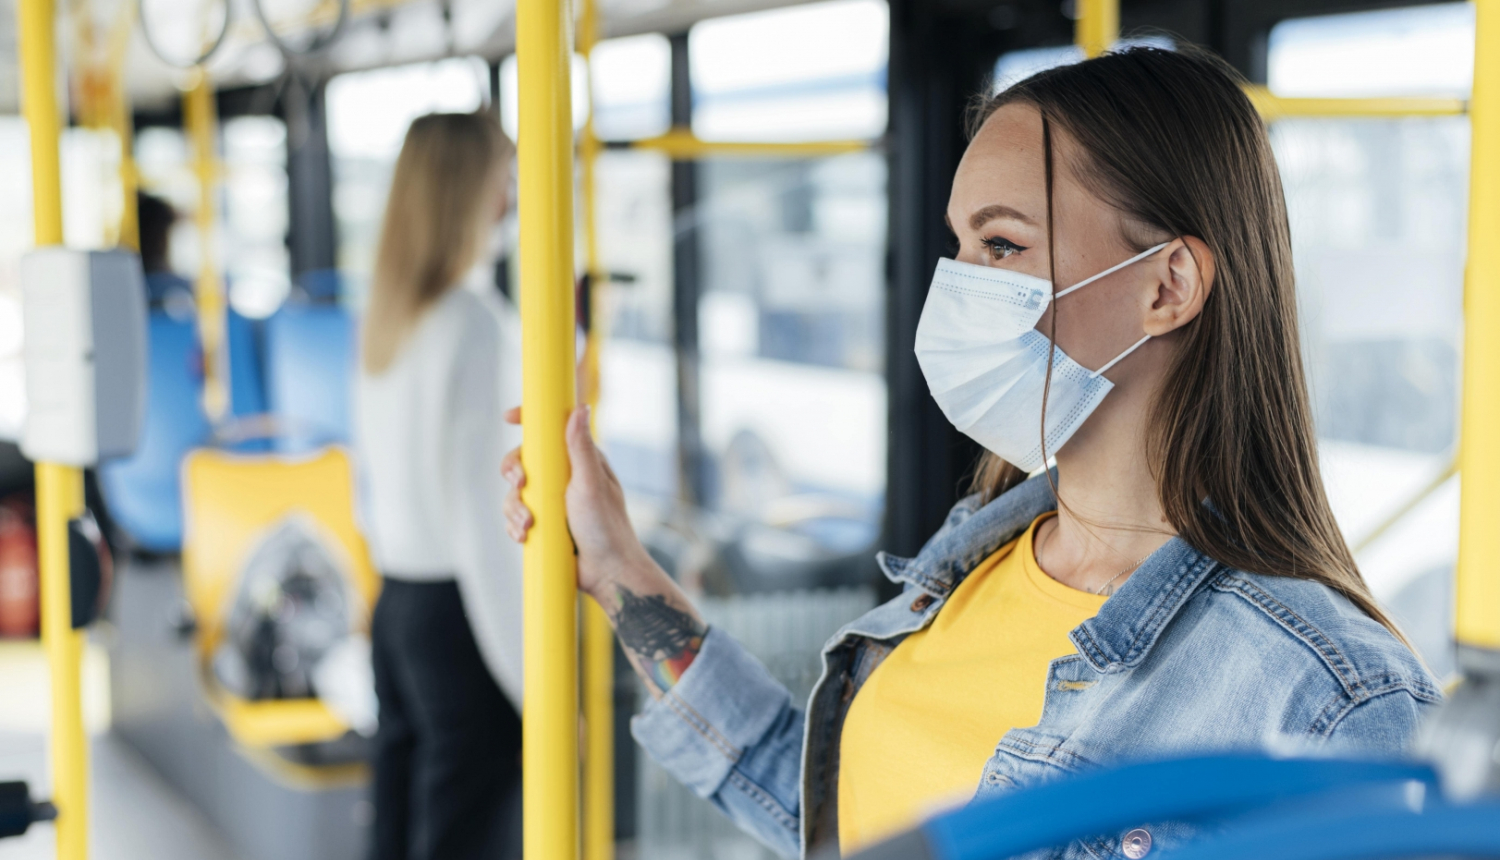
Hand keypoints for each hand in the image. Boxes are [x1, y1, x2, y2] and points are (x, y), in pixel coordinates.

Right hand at [501, 405, 656, 598]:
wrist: (607, 573)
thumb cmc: (607, 527)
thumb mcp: (591, 484)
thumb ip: (581, 447)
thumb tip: (579, 408)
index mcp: (580, 460)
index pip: (551, 431)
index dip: (528, 421)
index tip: (508, 416)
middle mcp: (564, 477)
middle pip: (524, 461)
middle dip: (514, 472)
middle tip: (519, 484)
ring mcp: (552, 501)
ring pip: (515, 492)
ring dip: (514, 508)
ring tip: (529, 525)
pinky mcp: (543, 523)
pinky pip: (516, 517)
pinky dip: (515, 526)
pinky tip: (524, 537)